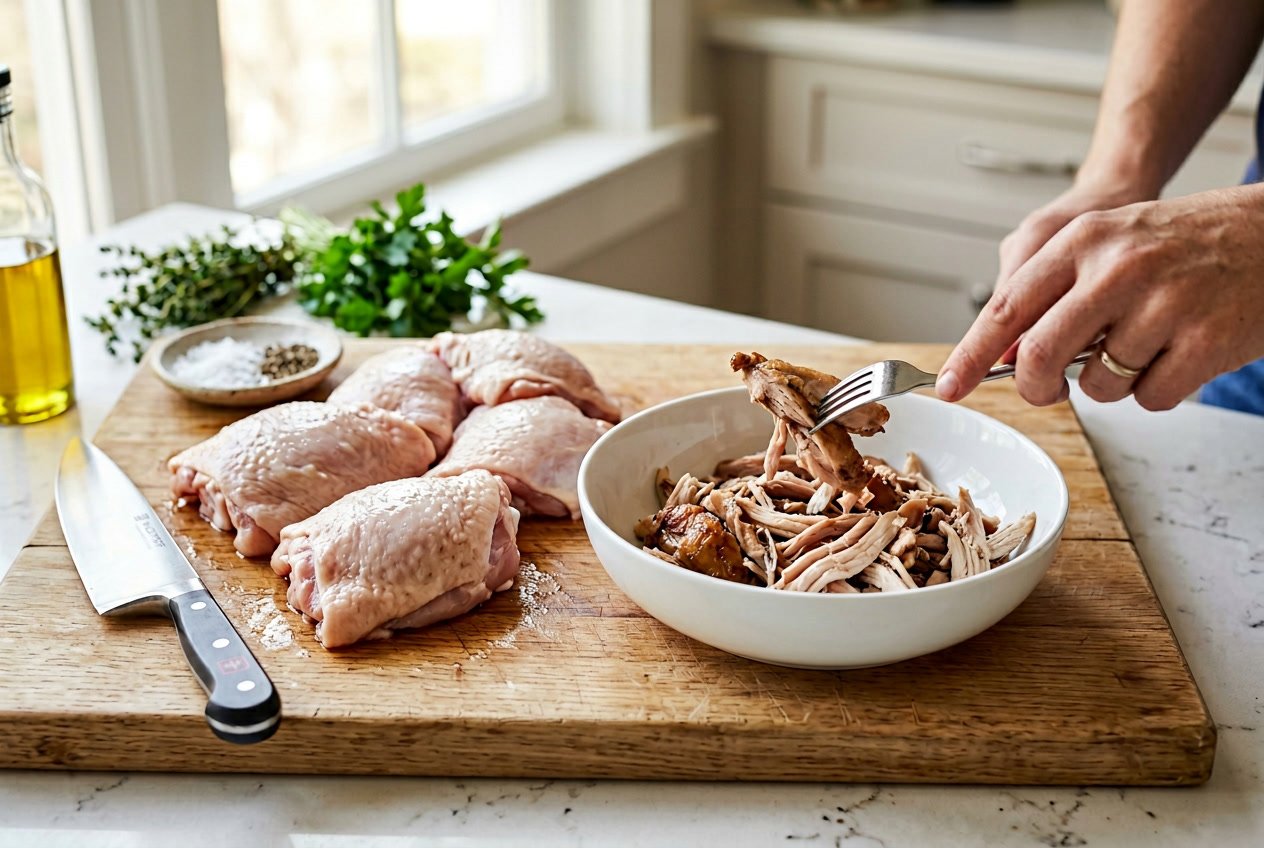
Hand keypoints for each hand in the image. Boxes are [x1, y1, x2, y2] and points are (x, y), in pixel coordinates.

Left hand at [937, 185, 1263, 410]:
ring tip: (1145, 343)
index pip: (1007, 308)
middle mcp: (1118, 268)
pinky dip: (1156, 389)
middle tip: (1047, 387)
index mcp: (1083, 240)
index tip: (948, 388)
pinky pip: (1148, 399)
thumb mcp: (1107, 242)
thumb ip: (1051, 289)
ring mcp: (1163, 304)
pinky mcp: (1204, 342)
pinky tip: (1178, 353)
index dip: (970, 355)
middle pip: (1039, 357)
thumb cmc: (1180, 244)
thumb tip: (1000, 351)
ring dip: (1111, 383)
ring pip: (1095, 387)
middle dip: (1035, 386)